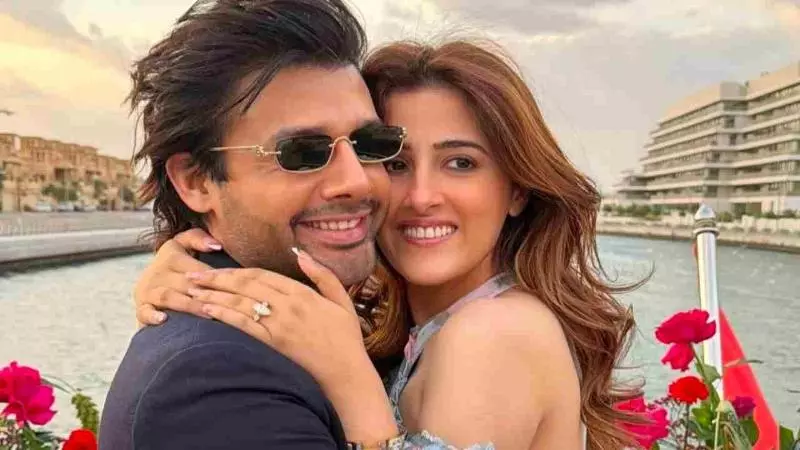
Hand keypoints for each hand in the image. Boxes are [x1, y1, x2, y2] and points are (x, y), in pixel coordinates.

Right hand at [134, 229, 219, 325]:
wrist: (149, 286)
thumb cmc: (175, 267)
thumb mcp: (182, 246)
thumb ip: (198, 239)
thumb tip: (217, 245)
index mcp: (170, 255)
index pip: (195, 267)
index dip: (214, 277)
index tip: (232, 287)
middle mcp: (157, 272)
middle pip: (184, 282)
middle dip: (205, 293)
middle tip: (226, 303)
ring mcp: (147, 291)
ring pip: (168, 296)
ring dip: (189, 305)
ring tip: (208, 313)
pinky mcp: (140, 308)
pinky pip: (144, 312)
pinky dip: (153, 316)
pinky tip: (164, 320)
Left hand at [188, 249, 365, 392]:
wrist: (346, 373)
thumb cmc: (346, 338)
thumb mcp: (341, 300)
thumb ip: (322, 274)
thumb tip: (300, 253)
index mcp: (303, 293)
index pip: (263, 274)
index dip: (237, 269)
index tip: (216, 266)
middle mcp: (288, 305)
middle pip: (246, 285)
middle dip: (216, 278)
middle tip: (192, 275)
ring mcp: (279, 325)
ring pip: (240, 303)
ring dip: (213, 294)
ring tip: (191, 290)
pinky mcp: (274, 343)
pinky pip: (244, 325)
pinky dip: (224, 315)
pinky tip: (207, 310)